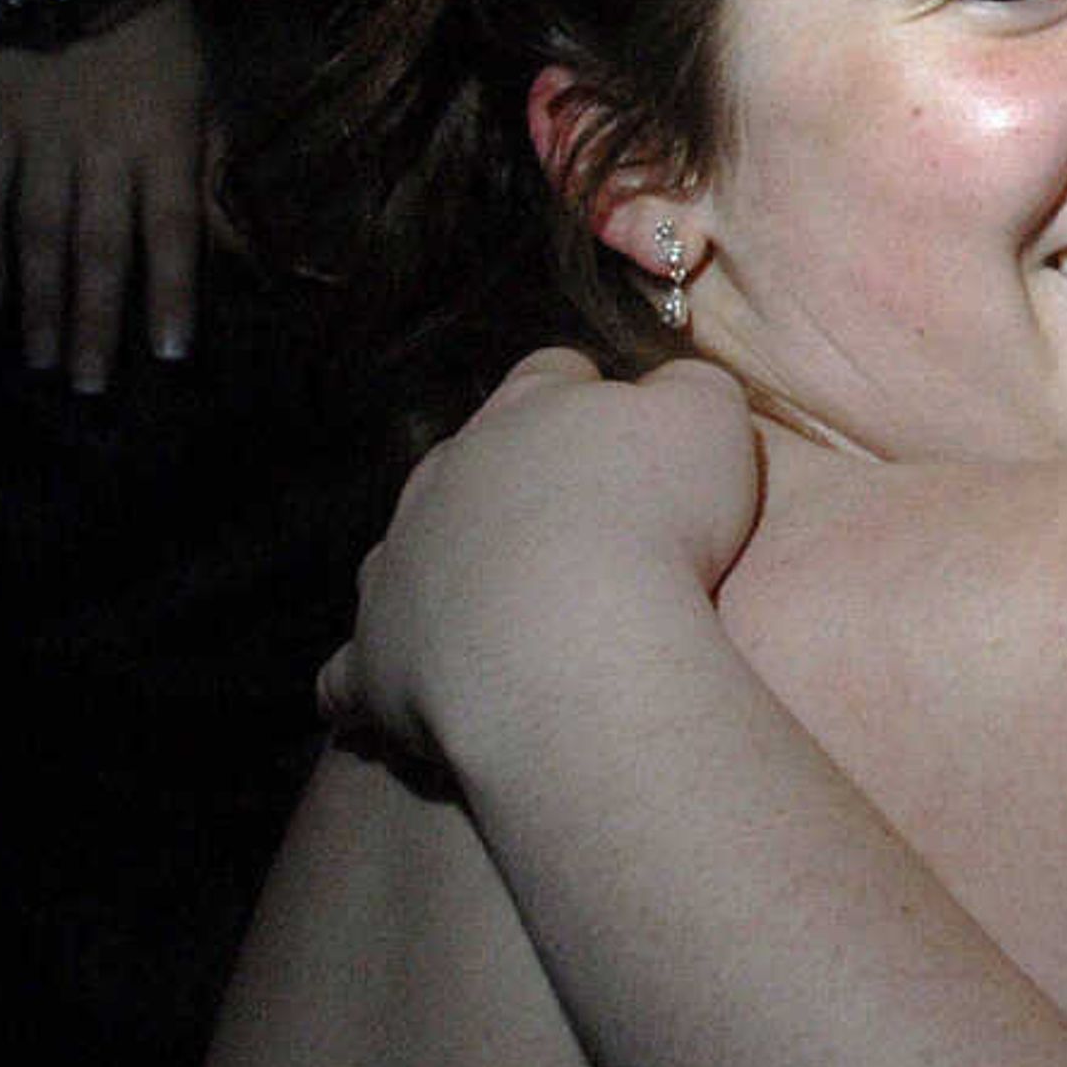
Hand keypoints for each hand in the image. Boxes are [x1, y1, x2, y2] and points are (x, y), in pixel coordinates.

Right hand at [0, 0, 206, 389]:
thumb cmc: (163, 38)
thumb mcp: (212, 98)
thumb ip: (216, 177)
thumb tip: (241, 252)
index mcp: (165, 141)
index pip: (170, 230)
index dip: (171, 293)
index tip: (169, 353)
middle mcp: (101, 148)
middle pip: (98, 248)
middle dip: (93, 322)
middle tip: (87, 386)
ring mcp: (39, 136)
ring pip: (38, 233)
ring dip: (39, 302)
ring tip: (41, 359)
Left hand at [321, 352, 763, 765]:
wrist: (573, 641)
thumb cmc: (655, 523)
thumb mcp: (709, 421)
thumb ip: (693, 387)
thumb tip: (675, 385)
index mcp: (527, 412)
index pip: (552, 376)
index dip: (589, 398)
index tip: (625, 435)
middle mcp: (445, 476)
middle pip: (470, 459)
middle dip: (511, 484)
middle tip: (575, 530)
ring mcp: (398, 562)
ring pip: (405, 550)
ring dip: (443, 567)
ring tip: (498, 610)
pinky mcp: (374, 654)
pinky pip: (357, 666)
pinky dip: (380, 671)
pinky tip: (409, 689)